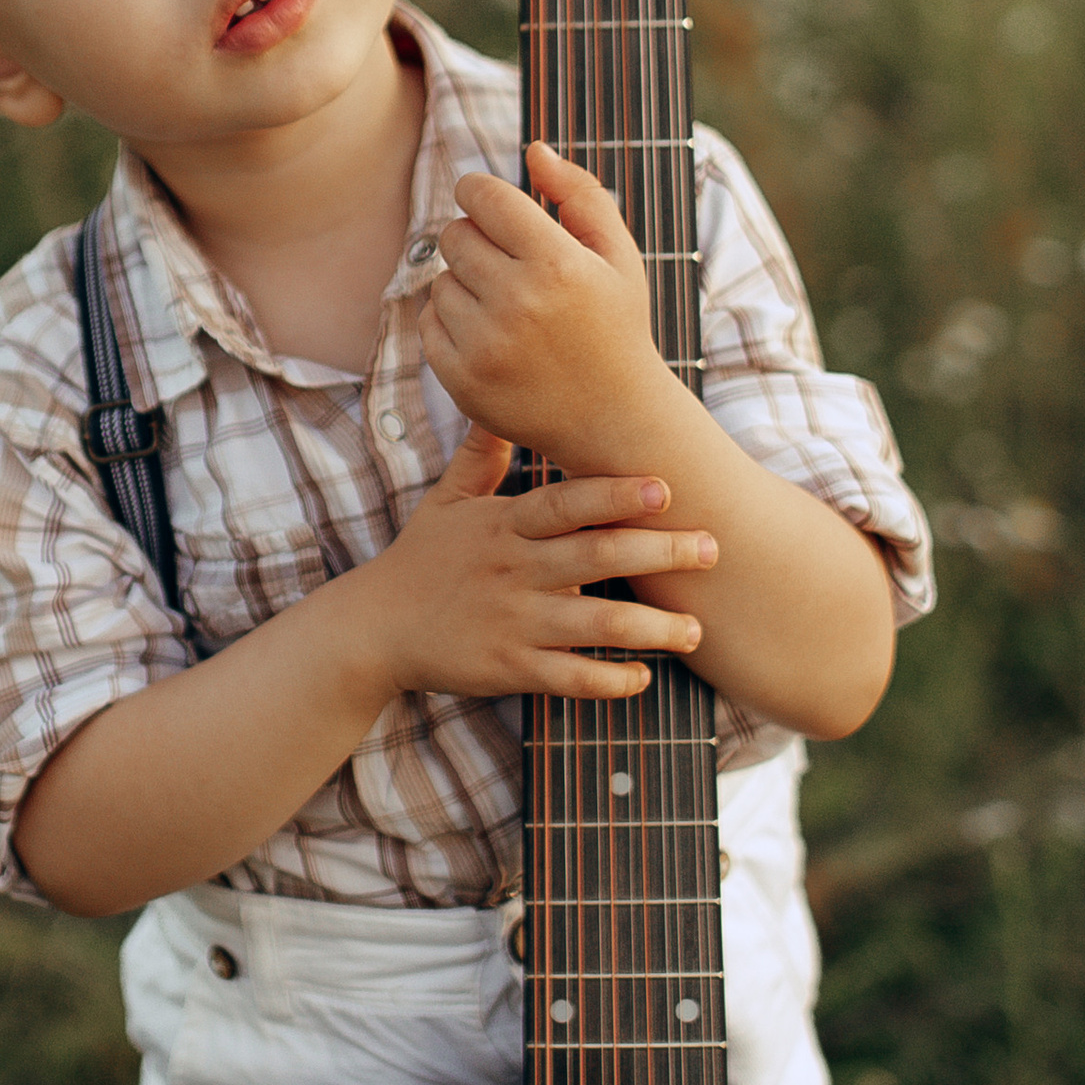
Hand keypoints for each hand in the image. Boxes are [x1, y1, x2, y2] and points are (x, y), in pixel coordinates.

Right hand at [342, 428, 714, 710]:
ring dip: (650, 628)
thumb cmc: (420, 559)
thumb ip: (481, 455)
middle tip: (711, 548)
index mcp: (503, 525)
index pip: (565, 504)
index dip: (614, 495)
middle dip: (658, 552)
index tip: (665, 487)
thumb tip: (501, 403)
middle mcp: (512, 570)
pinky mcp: (507, 668)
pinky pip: (567, 678)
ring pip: (592, 625)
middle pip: (594, 559)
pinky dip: (607, 680)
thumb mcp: (445, 500)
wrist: (373, 629)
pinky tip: (642, 677)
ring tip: (694, 628)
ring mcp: (511, 622)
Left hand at [419, 141, 682, 473]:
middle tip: (508, 263)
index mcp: (556, 263)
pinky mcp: (462, 379)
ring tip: (507, 307)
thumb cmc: (616, 326)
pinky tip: (490, 335)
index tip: (488, 204)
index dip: (478, 192)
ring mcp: (485, 345)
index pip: (482, 197)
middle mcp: (517, 303)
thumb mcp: (617, 255)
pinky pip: (428, 323)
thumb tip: (534, 149)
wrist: (614, 420)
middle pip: (454, 234)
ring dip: (465, 285)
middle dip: (476, 239)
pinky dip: (451, 323)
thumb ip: (581, 193)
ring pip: (440, 280)